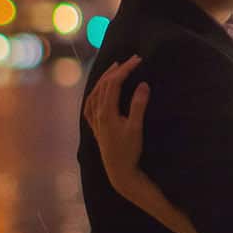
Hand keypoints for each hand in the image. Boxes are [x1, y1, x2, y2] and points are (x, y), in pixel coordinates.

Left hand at [83, 56, 148, 198]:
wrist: (119, 171)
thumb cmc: (129, 151)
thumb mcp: (136, 128)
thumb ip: (138, 105)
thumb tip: (143, 84)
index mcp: (106, 112)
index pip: (113, 84)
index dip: (125, 70)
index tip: (137, 61)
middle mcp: (97, 113)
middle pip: (104, 85)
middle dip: (117, 70)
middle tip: (132, 60)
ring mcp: (94, 120)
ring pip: (95, 92)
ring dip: (105, 78)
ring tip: (116, 68)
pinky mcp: (95, 126)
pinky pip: (90, 103)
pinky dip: (95, 92)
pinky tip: (99, 90)